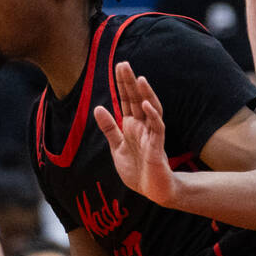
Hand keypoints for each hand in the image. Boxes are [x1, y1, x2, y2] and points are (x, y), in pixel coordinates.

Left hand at [94, 61, 175, 205]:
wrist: (152, 191)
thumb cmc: (137, 170)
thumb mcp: (117, 147)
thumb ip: (109, 128)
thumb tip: (98, 107)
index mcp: (132, 126)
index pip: (127, 100)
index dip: (123, 84)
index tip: (119, 66)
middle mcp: (143, 127)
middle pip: (137, 100)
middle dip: (130, 83)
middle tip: (124, 64)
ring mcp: (151, 136)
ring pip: (151, 109)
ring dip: (146, 95)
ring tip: (139, 79)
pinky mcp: (157, 147)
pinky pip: (157, 128)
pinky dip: (153, 115)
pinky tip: (146, 104)